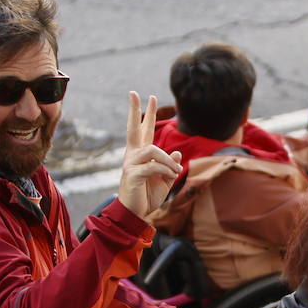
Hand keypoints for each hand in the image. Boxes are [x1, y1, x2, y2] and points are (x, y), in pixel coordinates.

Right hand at [116, 92, 182, 218]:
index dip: (147, 113)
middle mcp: (133, 155)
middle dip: (135, 110)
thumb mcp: (165, 180)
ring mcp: (131, 164)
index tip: (150, 97)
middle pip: (133, 128)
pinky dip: (166, 170)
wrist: (136, 214)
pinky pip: (153, 166)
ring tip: (176, 172)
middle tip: (134, 93)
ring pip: (153, 150)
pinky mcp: (132, 174)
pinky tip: (172, 176)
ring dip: (168, 160)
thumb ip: (170, 166)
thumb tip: (177, 153)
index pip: (143, 130)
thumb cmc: (148, 196)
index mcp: (140, 154)